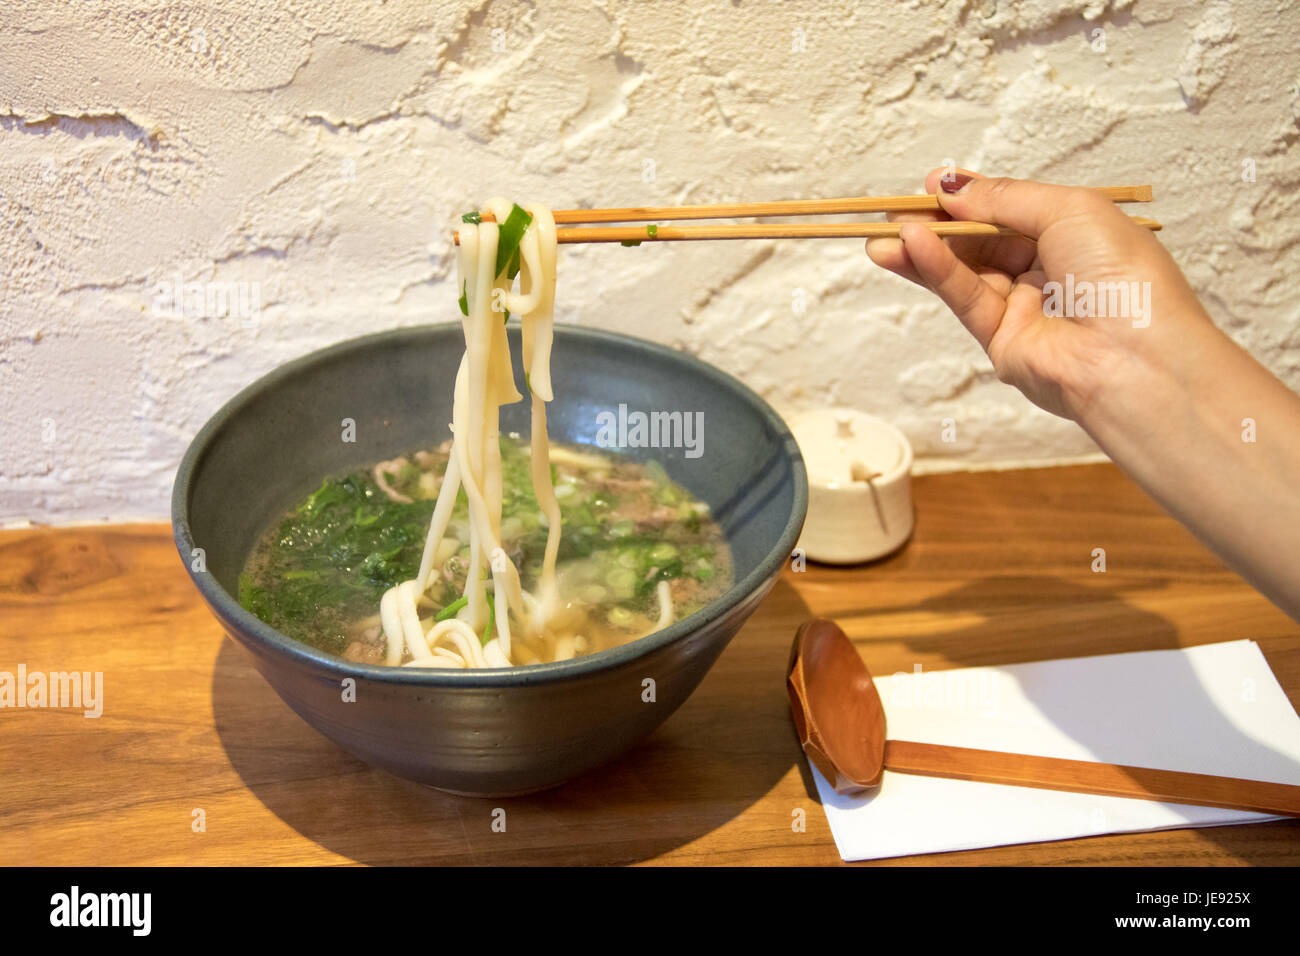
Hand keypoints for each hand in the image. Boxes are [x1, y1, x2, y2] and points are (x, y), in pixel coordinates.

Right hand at [866, 168, 1212, 421]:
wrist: (1134, 359)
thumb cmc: (1124, 277)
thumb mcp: (1068, 211)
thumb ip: (1003, 199)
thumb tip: (951, 187)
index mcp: (1076, 236)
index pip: (1012, 212)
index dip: (972, 198)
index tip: (932, 186)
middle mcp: (1049, 271)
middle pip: (981, 241)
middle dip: (938, 225)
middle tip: (893, 211)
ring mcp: (1024, 309)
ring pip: (965, 271)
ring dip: (925, 250)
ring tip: (884, 234)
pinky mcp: (1002, 342)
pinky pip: (965, 297)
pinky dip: (938, 271)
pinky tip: (912, 248)